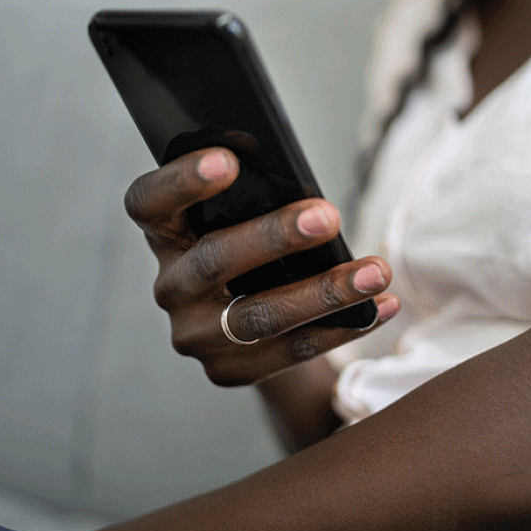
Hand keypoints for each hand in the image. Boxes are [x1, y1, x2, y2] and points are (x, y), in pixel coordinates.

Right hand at [124, 147, 397, 386]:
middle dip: (274, 237)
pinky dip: (344, 326)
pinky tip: (382, 305)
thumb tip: (309, 194)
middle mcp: (170, 286)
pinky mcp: (229, 370)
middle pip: (214, 260)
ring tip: (376, 271)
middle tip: (327, 216)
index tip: (228, 160)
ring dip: (324, 292)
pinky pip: (292, 350)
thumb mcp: (247, 217)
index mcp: (166, 233)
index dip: (181, 181)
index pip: (149, 202)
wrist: (255, 324)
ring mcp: (195, 334)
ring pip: (259, 315)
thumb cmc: (256, 247)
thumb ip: (259, 200)